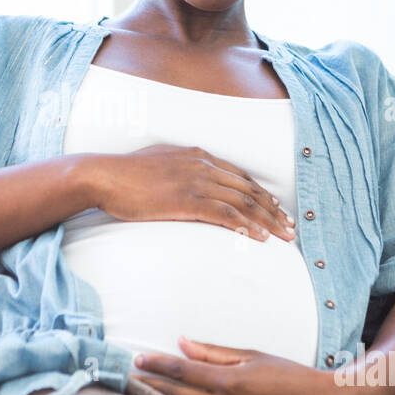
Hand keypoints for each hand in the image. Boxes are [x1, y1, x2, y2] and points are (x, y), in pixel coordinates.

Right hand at [83, 145, 296, 241]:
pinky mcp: (187, 200)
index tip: (277, 208)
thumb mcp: (159, 162)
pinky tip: (256, 238)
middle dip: (273, 209)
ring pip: (242, 202)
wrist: (104, 176)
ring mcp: (196, 182)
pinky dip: (244, 225)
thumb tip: (186, 178)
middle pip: (248, 189)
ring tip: (281, 237)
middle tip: (290, 227)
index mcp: (198, 156)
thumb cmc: (125, 173)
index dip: (262, 193)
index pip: (240, 176)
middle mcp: (203, 166)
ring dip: (266, 221)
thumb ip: (179, 168)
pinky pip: (224, 213)